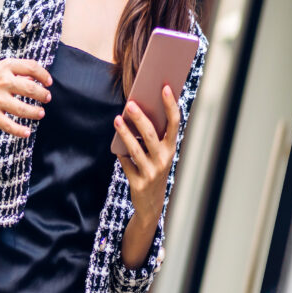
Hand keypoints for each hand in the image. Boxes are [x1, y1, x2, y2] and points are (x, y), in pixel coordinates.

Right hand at [0, 58, 51, 168]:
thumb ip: (16, 72)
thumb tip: (35, 77)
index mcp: (5, 67)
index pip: (31, 67)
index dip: (44, 75)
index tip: (48, 82)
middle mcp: (2, 82)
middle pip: (30, 89)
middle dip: (42, 95)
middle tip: (47, 98)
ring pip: (23, 109)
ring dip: (35, 112)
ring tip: (40, 113)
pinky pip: (9, 125)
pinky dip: (20, 131)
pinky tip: (27, 132)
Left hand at [112, 86, 181, 265]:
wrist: (151, 204)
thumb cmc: (153, 170)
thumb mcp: (159, 154)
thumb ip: (153, 136)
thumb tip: (137, 111)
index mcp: (171, 148)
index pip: (174, 123)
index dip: (170, 105)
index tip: (164, 88)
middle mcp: (164, 160)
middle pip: (151, 134)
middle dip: (140, 118)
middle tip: (129, 104)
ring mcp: (151, 172)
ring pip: (135, 148)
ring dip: (125, 133)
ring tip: (117, 120)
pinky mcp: (138, 183)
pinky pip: (126, 163)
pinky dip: (121, 154)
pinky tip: (116, 146)